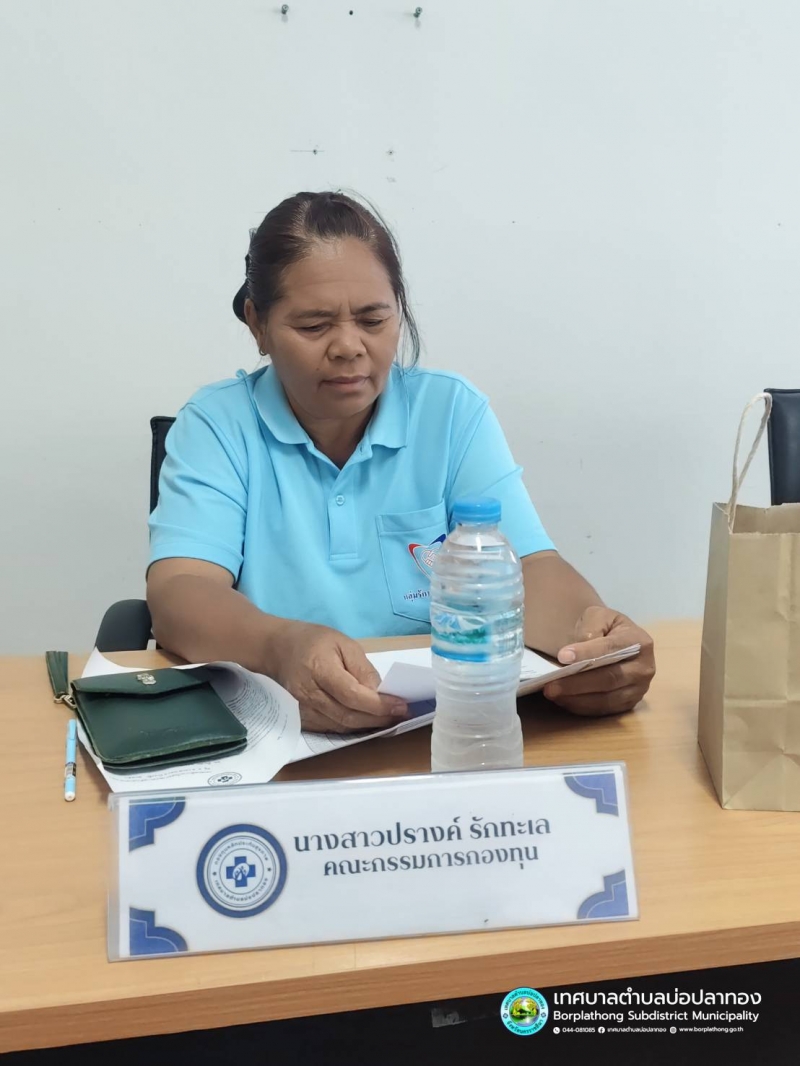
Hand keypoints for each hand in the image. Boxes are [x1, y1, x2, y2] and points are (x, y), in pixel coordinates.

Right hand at [270, 621, 407, 732]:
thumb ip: (362, 668)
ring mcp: (303, 708)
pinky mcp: (302, 717)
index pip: (352, 695)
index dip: (378, 704)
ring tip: (388, 718)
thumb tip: (380, 692)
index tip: (401, 705)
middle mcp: (308, 693)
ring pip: (340, 725)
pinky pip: (331, 727)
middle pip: (347, 715)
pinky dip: (352, 726)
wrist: (276, 648)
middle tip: (399, 715)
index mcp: (319, 669)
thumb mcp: (342, 642)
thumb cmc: (312, 640)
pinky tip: (367, 720)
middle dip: (377, 718)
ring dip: (367, 726)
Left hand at [543, 606, 654, 715]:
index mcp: (639, 641)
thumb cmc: (606, 628)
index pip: (611, 649)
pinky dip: (582, 707)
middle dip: (577, 683)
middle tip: (550, 685)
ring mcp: (638, 689)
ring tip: (552, 693)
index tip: (562, 657)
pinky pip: (604, 709)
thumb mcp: (598, 617)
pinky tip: (563, 700)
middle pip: (609, 678)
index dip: (587, 653)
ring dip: (577, 699)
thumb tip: (577, 652)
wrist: (617, 640)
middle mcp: (643, 668)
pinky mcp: (628, 704)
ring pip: (607, 699)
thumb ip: (590, 628)